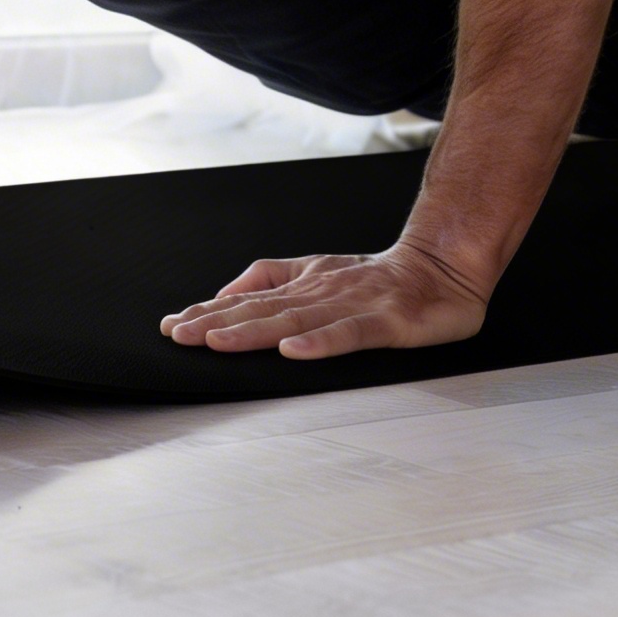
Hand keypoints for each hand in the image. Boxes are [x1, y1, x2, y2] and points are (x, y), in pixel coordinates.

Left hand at [159, 242, 490, 359]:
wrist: (444, 265)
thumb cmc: (382, 277)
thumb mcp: (319, 270)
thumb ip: (273, 277)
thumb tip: (225, 294)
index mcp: (306, 283)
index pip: (249, 300)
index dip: (209, 313)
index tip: (173, 327)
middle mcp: (323, 291)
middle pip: (263, 310)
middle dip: (217, 324)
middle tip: (180, 337)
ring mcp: (353, 305)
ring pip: (297, 320)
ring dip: (255, 332)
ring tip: (219, 341)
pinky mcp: (387, 321)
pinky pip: (350, 333)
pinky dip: (321, 342)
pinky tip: (295, 351)